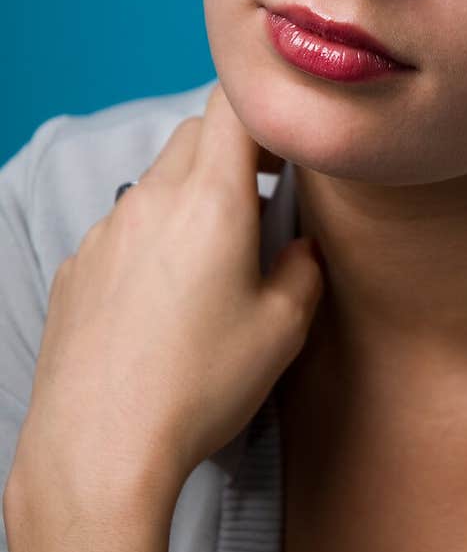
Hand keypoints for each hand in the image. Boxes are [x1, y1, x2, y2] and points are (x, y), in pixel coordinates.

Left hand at [10, 82, 323, 511]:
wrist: (98, 447)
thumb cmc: (198, 387)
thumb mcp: (282, 330)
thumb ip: (304, 271)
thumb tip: (301, 249)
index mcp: (210, 200)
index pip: (233, 104)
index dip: (267, 113)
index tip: (288, 153)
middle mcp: (151, 200)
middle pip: (195, 135)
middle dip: (234, 152)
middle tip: (264, 202)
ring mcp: (106, 231)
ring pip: (157, 181)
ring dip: (192, 197)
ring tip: (215, 262)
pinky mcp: (77, 266)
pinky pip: (124, 226)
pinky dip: (153, 238)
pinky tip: (166, 300)